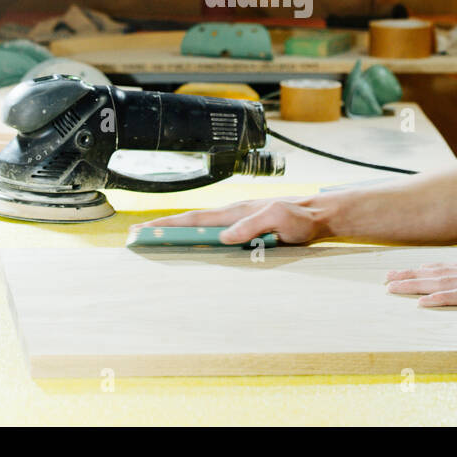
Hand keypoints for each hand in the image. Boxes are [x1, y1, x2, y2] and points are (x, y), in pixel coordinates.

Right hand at [135, 198, 328, 245]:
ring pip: (200, 227)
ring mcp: (237, 221)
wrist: (318, 215)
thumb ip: (253, 225)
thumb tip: (224, 235)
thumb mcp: (279, 219)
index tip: (146, 229)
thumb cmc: (300, 218)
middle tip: (137, 234)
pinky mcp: (245, 229)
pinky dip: (196, 237)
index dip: (169, 225)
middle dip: (163, 227)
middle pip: (191, 222)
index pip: (195, 219)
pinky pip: (214, 234)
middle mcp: (232, 214)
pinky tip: (191, 244)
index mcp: (235, 211)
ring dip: (177, 232)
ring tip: (156, 238)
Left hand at [385, 258, 456, 312]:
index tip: (404, 271)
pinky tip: (424, 303)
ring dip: (416, 285)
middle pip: (439, 273)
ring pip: (444, 282)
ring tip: (393, 287)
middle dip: (411, 275)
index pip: (450, 268)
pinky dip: (442, 299)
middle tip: (386, 279)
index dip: (425, 269)